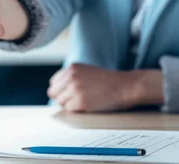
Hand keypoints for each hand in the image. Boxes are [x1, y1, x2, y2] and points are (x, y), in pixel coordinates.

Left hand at [47, 63, 163, 111]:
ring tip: (84, 102)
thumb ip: (71, 76)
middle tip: (75, 100)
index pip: (53, 82)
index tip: (69, 93)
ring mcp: (75, 89)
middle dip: (62, 98)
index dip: (61, 90)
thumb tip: (56, 90)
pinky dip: (77, 110)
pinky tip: (88, 105)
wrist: (125, 86)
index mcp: (72, 68)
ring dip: (70, 105)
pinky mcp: (80, 101)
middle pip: (54, 93)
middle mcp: (71, 76)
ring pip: (60, 103)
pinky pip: (69, 110)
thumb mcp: (86, 71)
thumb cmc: (108, 81)